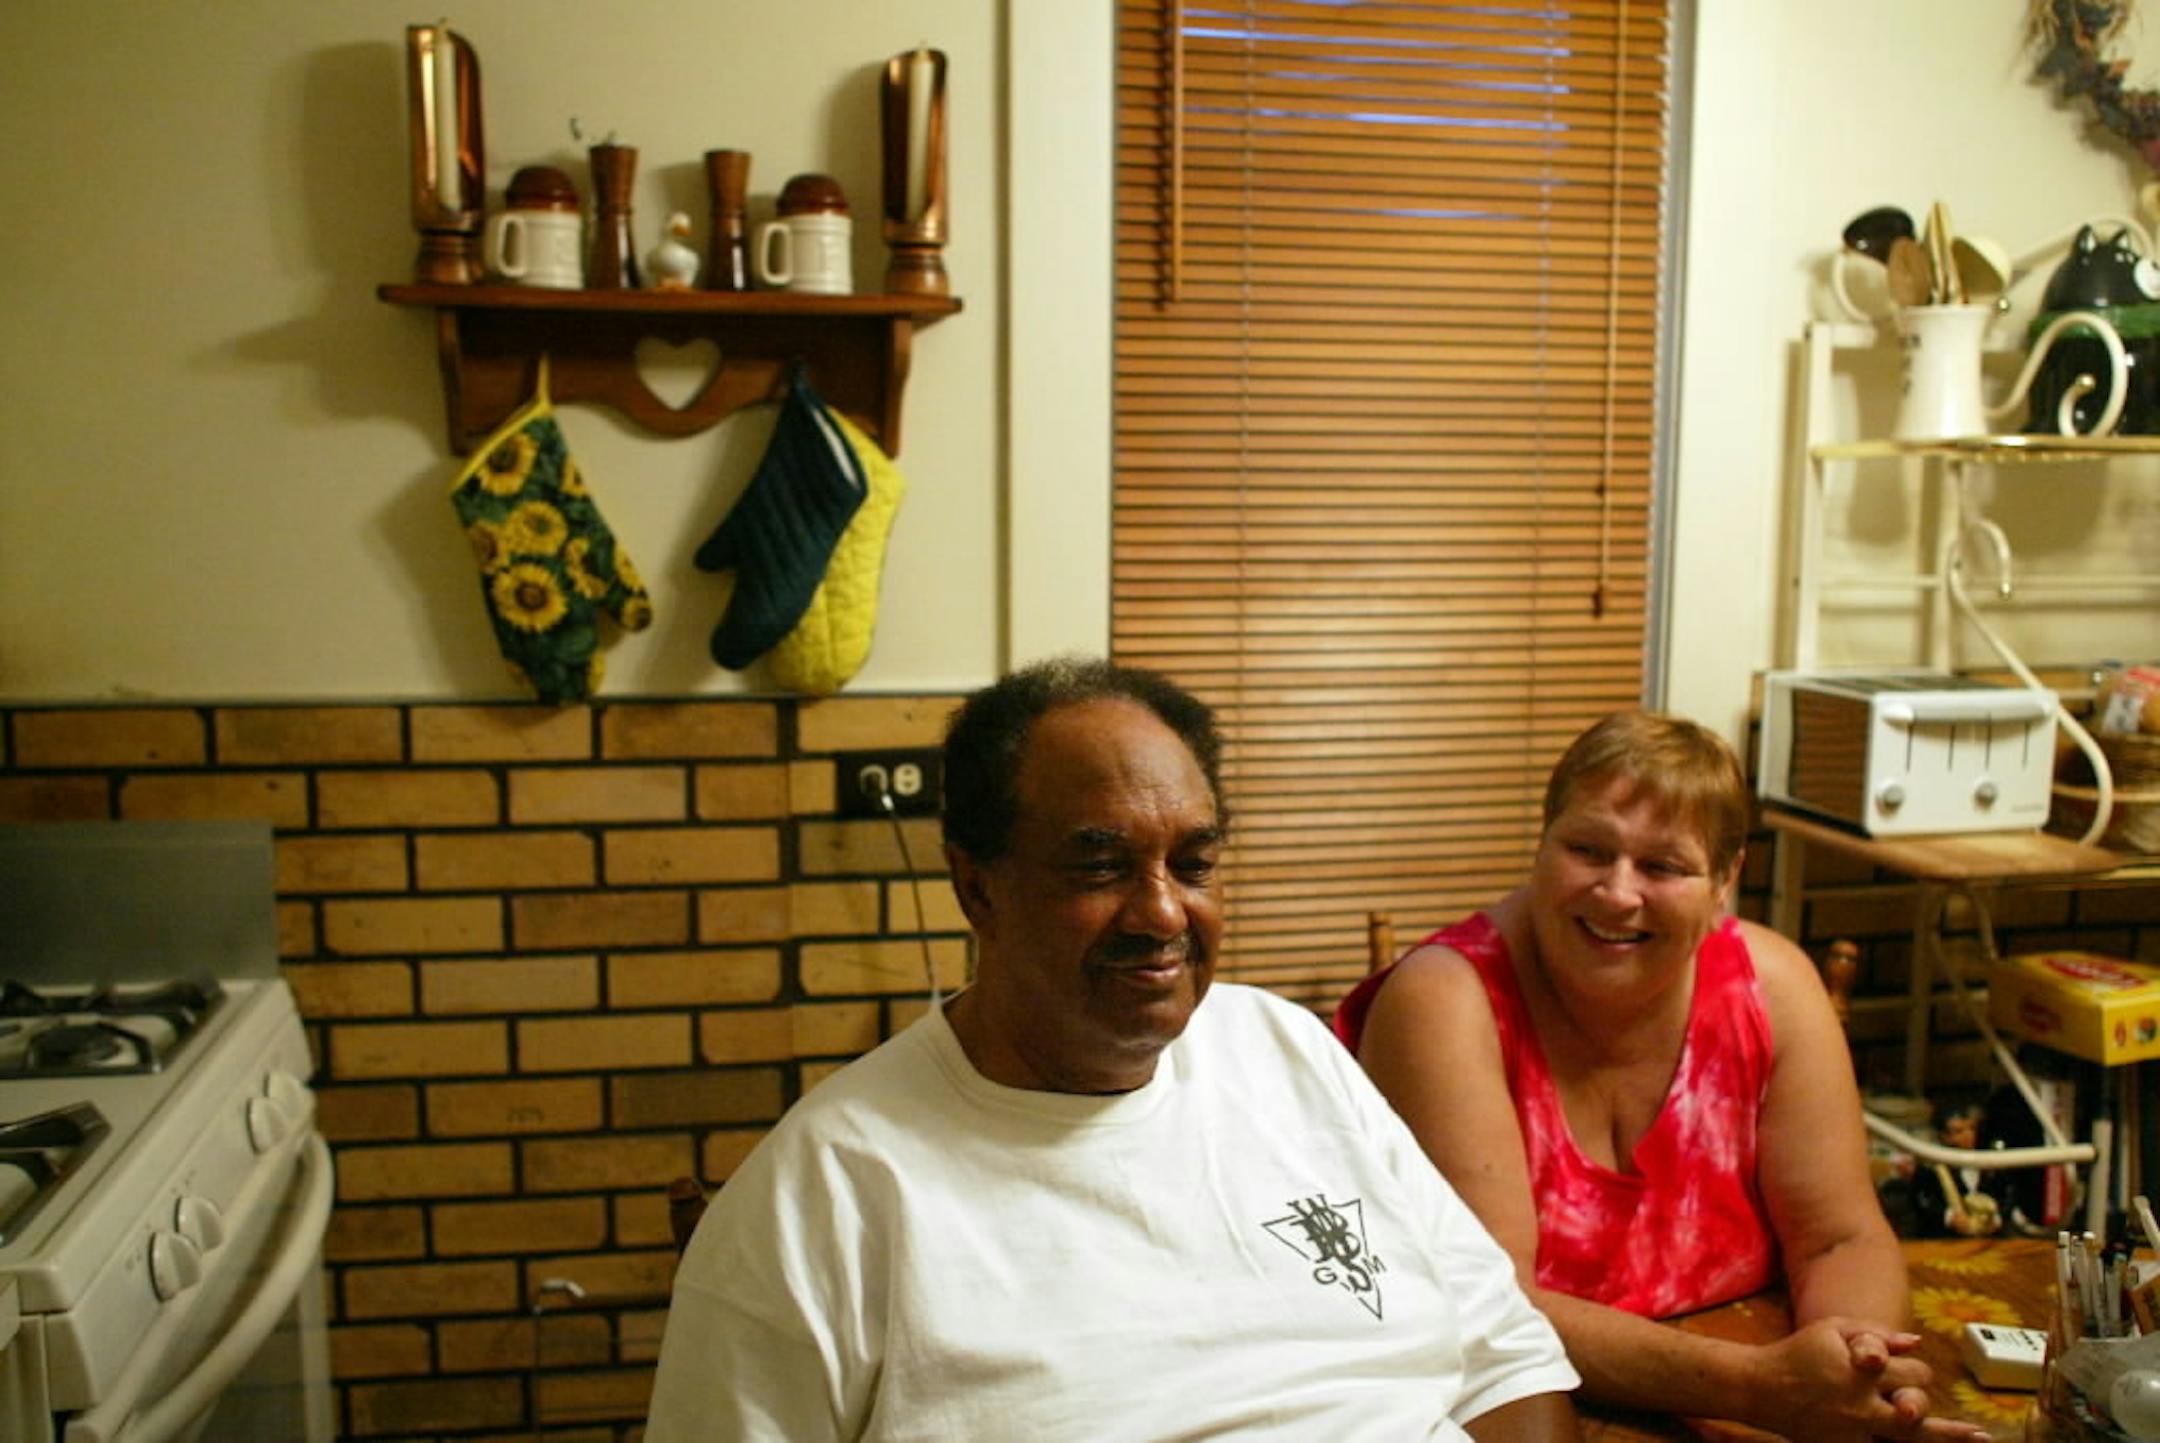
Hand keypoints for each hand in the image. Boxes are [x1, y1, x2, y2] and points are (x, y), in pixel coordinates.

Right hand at [1750, 1319, 1988, 1441]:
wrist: (1762, 1388)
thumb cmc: (1802, 1352)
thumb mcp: (1832, 1329)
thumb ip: (1875, 1333)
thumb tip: (1917, 1343)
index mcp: (1863, 1371)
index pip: (1914, 1373)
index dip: (1918, 1370)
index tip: (1909, 1370)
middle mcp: (1862, 1403)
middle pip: (1917, 1410)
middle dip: (1937, 1413)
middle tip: (1971, 1429)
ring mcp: (1854, 1430)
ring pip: (1908, 1440)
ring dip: (1943, 1439)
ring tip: (1978, 1440)